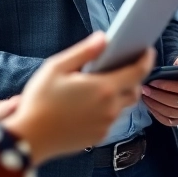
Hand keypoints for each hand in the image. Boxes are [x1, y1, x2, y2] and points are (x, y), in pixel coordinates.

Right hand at [3, 32, 153, 163]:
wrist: (30, 138)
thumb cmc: (40, 101)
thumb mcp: (57, 68)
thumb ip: (84, 51)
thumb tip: (104, 38)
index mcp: (103, 88)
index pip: (137, 72)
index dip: (146, 59)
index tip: (147, 51)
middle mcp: (110, 108)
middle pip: (134, 90)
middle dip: (133, 78)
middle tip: (122, 67)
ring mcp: (105, 125)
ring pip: (122, 106)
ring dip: (118, 94)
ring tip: (100, 85)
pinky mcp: (98, 137)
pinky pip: (109, 120)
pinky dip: (106, 109)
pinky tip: (88, 104)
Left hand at [142, 55, 177, 125]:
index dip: (167, 85)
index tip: (153, 82)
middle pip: (175, 102)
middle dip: (157, 95)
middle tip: (144, 89)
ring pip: (170, 112)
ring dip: (155, 105)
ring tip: (145, 96)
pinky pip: (168, 121)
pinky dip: (157, 114)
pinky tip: (149, 105)